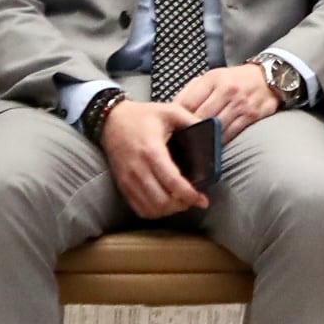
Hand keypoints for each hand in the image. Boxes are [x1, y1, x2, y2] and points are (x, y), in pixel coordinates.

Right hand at [97, 98, 209, 218]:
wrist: (110, 120)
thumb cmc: (141, 116)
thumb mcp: (170, 111)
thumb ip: (192, 121)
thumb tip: (213, 132)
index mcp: (152, 151)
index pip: (172, 182)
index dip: (189, 195)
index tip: (202, 199)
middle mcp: (138, 169)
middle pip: (161, 201)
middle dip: (181, 205)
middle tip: (194, 200)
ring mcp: (128, 179)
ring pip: (150, 209)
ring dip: (169, 210)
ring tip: (181, 203)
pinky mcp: (122, 185)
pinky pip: (138, 208)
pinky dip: (154, 212)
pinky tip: (165, 205)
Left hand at [172, 61, 281, 140]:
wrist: (268, 78)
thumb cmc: (234, 80)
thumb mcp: (211, 78)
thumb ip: (191, 92)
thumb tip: (171, 110)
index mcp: (213, 79)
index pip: (188, 102)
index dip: (177, 118)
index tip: (170, 129)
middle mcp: (227, 90)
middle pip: (201, 117)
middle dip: (189, 131)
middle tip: (178, 143)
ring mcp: (240, 104)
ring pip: (215, 128)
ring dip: (204, 139)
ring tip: (193, 148)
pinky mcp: (251, 116)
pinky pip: (230, 134)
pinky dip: (219, 142)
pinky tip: (212, 147)